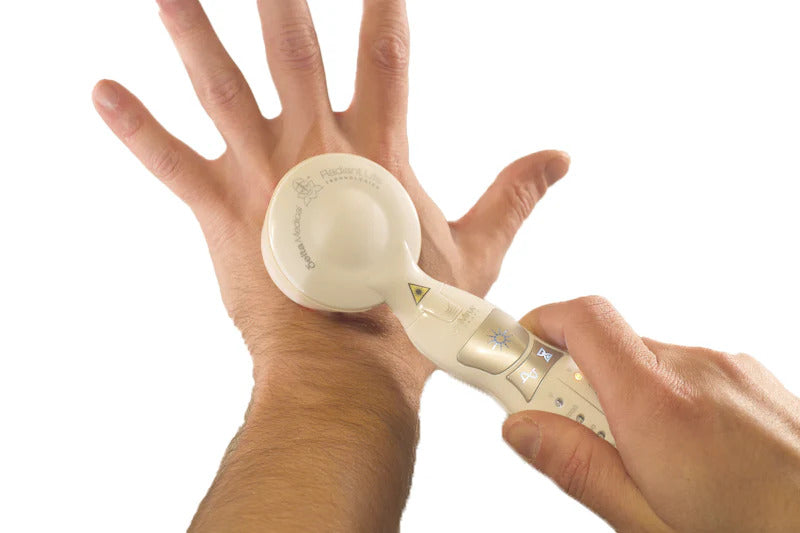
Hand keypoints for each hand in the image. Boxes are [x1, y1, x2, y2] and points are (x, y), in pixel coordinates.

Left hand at [92, 0, 570, 393]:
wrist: (348, 367)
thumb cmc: (411, 313)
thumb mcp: (478, 247)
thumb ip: (516, 193)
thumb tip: (560, 157)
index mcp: (378, 150)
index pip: (387, 53)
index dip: (383, 3)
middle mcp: (315, 148)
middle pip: (293, 50)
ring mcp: (262, 175)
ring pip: (220, 89)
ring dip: (191, 33)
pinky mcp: (221, 211)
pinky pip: (168, 161)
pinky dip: (133, 126)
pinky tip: (100, 91)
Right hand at [502, 296, 799, 531]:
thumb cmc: (754, 532)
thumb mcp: (646, 522)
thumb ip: (578, 467)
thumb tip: (521, 429)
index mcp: (660, 405)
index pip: (583, 321)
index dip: (535, 327)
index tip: (507, 355)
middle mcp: (697, 371)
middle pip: (607, 349)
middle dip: (575, 384)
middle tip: (566, 432)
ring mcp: (731, 370)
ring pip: (647, 364)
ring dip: (623, 396)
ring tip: (639, 459)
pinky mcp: (752, 379)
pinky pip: (687, 373)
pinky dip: (666, 398)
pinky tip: (685, 453)